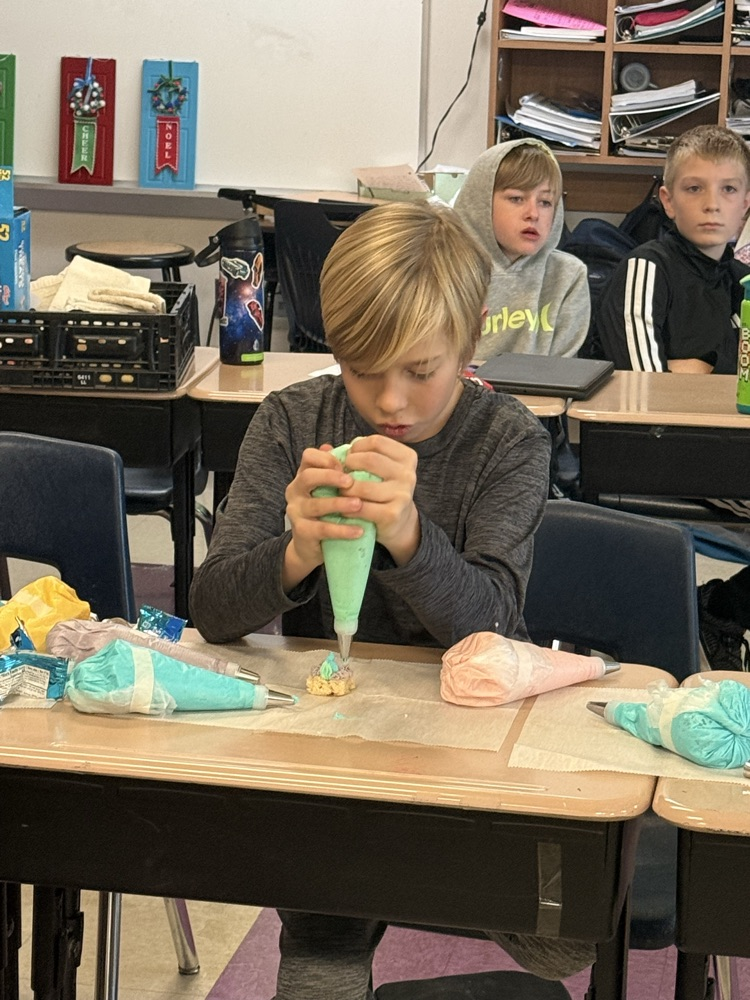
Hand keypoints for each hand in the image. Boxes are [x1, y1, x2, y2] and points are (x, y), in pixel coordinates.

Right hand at [282, 445, 365, 590]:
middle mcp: (295, 491)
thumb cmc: (326, 511)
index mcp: (303, 475)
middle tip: (351, 482)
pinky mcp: (302, 532)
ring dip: (339, 504)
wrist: (312, 545)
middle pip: (308, 477)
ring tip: (358, 505)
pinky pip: (323, 529)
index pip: (308, 456)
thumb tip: (354, 448)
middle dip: (330, 477)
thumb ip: (339, 472)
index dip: (326, 458)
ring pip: (316, 505)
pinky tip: (359, 530)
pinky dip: (342, 530)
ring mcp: (296, 512)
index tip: (346, 465)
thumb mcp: (332, 490)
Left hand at [342, 435, 419, 565]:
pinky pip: (362, 508)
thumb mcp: (379, 469)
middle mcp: (408, 474)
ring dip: (345, 489)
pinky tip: (344, 509)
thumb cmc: (383, 489)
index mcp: (407, 457)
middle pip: (370, 460)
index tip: (349, 457)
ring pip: (363, 486)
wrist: (398, 522)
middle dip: (349, 465)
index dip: (357, 447)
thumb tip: (325, 449)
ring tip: (340, 492)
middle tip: (341, 474)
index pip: (377, 442)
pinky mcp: (393, 514)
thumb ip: (358, 454)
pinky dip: (348, 508)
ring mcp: (402, 495)